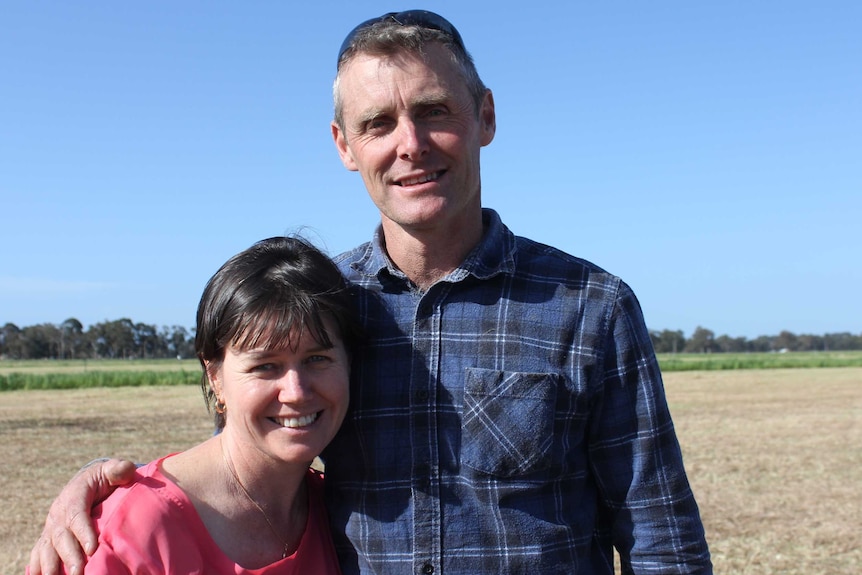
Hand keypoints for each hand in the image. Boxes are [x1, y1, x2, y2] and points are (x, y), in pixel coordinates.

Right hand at [28, 458, 136, 574]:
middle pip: (61, 536)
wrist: (87, 482)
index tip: (93, 549)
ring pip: (46, 548)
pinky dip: (37, 567)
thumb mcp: (112, 470)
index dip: (83, 532)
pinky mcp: (48, 539)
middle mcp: (58, 513)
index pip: (77, 515)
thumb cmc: (105, 478)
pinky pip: (38, 554)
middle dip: (69, 556)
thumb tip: (126, 469)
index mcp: (74, 495)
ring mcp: (51, 528)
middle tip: (78, 572)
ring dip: (50, 566)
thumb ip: (119, 469)